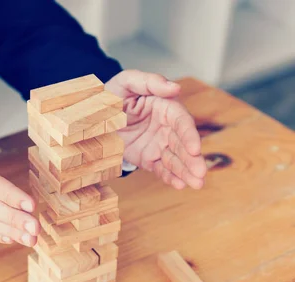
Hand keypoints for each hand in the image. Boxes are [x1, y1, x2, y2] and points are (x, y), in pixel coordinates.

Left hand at [105, 70, 206, 188]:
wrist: (95, 116)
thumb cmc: (113, 95)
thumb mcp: (126, 83)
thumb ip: (150, 82)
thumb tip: (175, 88)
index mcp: (165, 107)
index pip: (182, 122)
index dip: (190, 135)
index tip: (195, 149)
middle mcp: (166, 127)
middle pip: (183, 144)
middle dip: (193, 159)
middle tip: (201, 174)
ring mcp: (158, 144)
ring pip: (175, 159)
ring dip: (186, 171)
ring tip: (196, 184)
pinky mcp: (148, 158)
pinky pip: (161, 169)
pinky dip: (169, 177)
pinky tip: (179, 185)